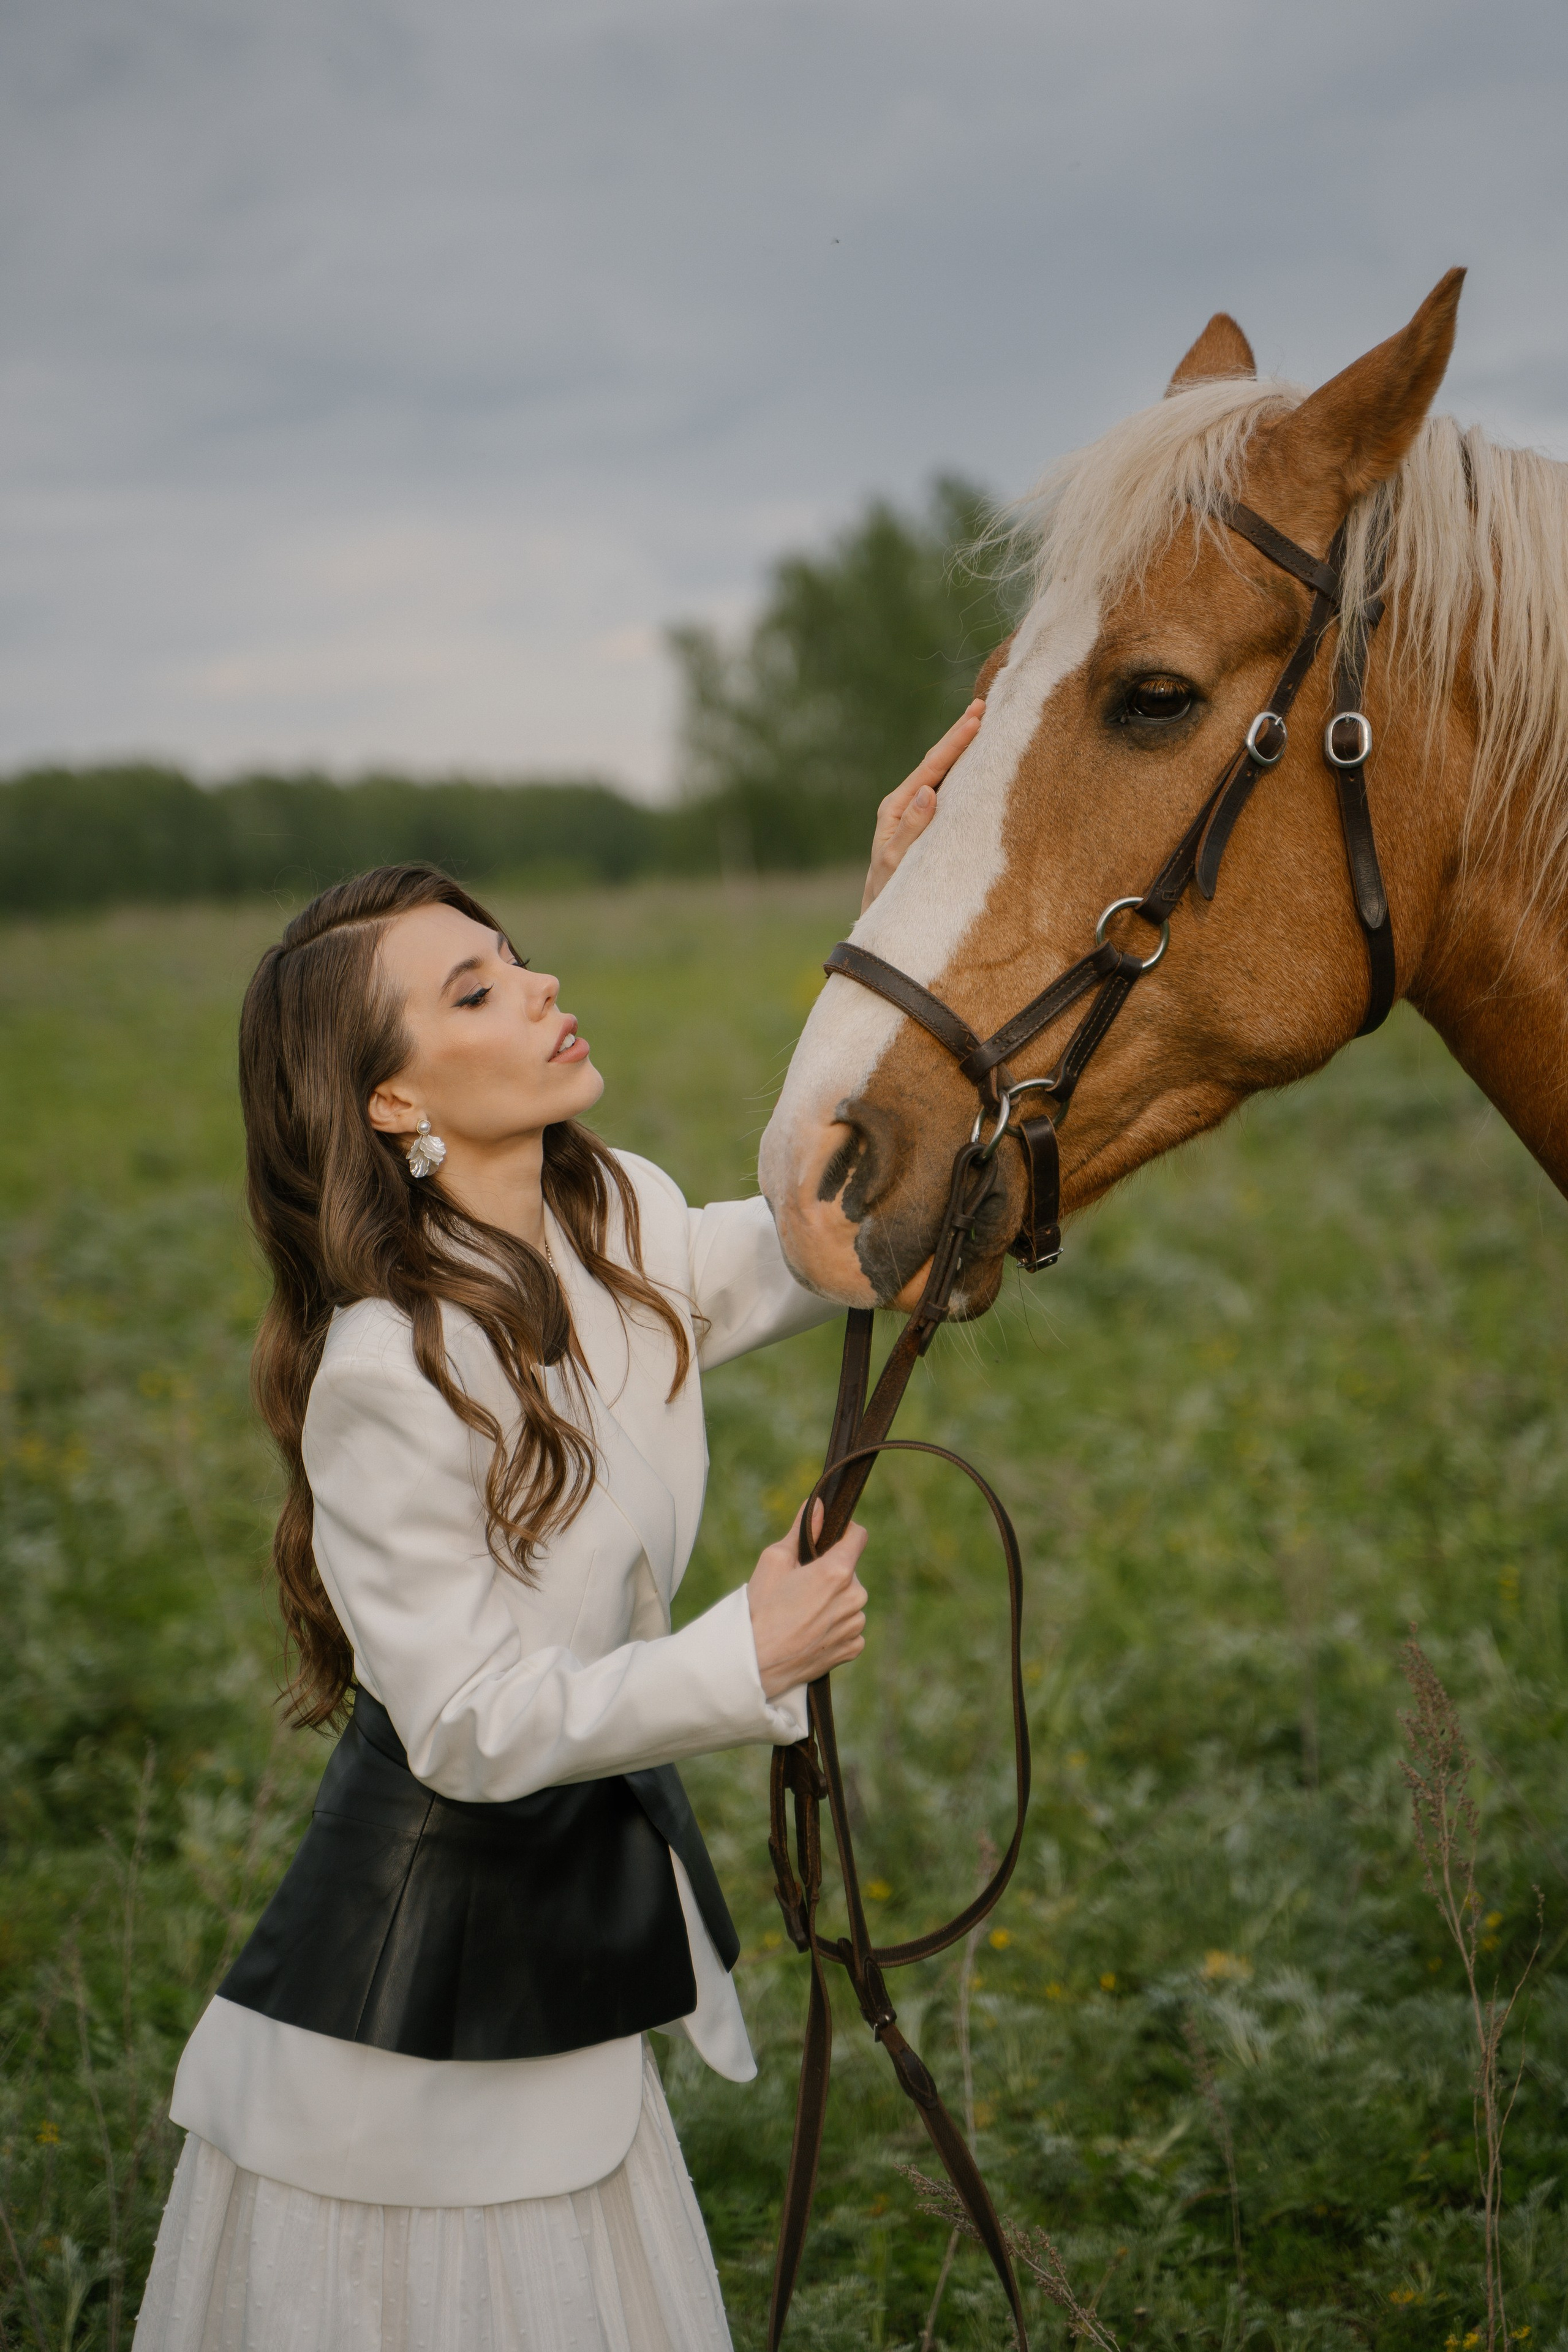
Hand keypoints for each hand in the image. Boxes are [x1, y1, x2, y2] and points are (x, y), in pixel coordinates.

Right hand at [748, 1500, 868, 1697]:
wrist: (755, 1663)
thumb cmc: (760, 1609)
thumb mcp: (774, 1560)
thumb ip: (801, 1530)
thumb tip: (818, 1505)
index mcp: (838, 1571)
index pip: (858, 1536)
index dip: (844, 1532)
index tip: (831, 1537)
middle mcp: (855, 1597)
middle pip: (850, 1572)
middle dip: (831, 1573)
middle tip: (800, 1586)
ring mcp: (855, 1625)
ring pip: (849, 1601)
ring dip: (833, 1602)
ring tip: (802, 1614)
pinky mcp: (852, 1648)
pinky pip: (850, 1628)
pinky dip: (835, 1627)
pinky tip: (810, 1632)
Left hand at [860, 698, 985, 914]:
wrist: (882, 913)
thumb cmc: (889, 892)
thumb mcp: (896, 863)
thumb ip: (910, 830)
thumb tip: (927, 792)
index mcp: (895, 807)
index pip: (930, 769)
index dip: (954, 744)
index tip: (975, 720)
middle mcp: (904, 803)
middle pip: (935, 761)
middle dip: (958, 734)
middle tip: (982, 705)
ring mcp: (914, 810)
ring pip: (941, 772)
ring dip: (961, 747)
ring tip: (980, 721)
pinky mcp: (925, 820)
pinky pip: (946, 788)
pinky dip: (961, 770)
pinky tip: (975, 758)